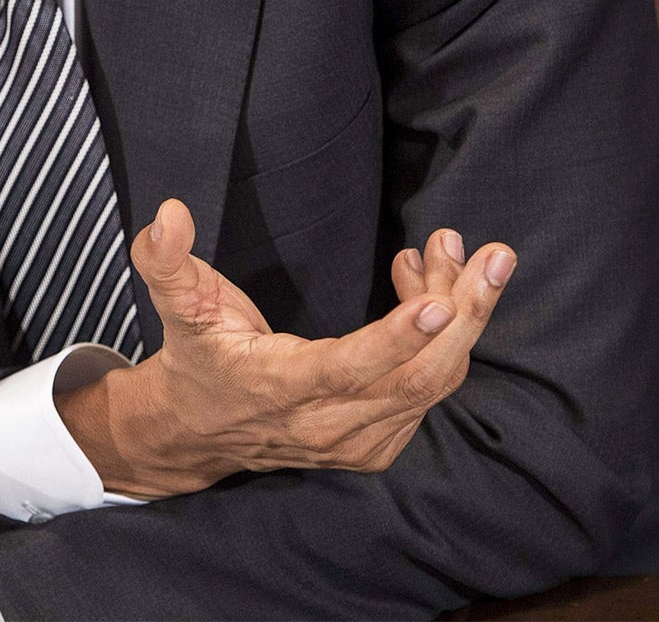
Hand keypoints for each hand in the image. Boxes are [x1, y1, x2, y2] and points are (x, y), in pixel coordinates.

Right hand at [57, 199, 513, 497]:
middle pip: (417, 379)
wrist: (199, 432)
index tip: (441, 299)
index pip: (348, 369)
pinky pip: (429, 393)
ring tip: (453, 252)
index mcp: (278, 387)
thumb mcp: (176, 306)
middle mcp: (325, 425)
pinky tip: (429, 289)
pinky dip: (444, 341)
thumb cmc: (197, 357)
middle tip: (492, 256)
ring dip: (459, 317)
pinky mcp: (377, 443)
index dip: (397, 338)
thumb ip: (166, 261)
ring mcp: (358, 441)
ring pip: (433, 384)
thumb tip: (169, 214)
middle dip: (465, 316)